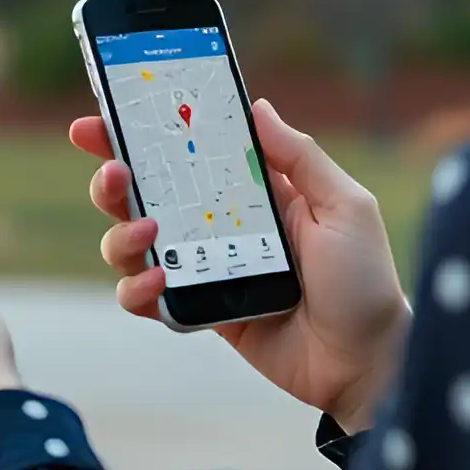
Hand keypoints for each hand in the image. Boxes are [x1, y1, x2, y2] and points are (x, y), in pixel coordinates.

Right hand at [69, 99, 409, 432]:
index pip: (191, 152)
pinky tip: (156, 280)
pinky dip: (136, 288)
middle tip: (111, 171)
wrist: (364, 362)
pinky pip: (145, 297)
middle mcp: (222, 225)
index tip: (105, 116)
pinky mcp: (199, 311)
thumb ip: (300, 158)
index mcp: (255, 191)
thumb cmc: (364, 282)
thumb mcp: (344, 207)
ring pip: (133, 244)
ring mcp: (205, 269)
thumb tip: (257, 107)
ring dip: (121, 234)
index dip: (146, 133)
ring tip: (146, 231)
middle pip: (146, 193)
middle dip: (113, 177)